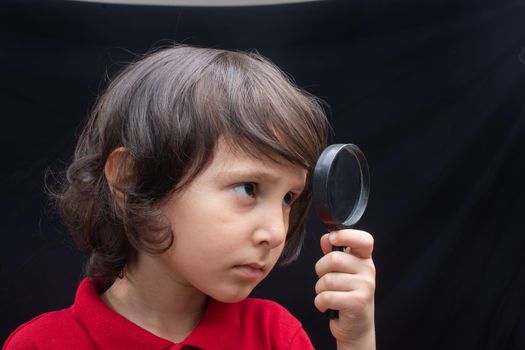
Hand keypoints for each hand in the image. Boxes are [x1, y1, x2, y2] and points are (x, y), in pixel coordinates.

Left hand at [314, 229, 375, 349]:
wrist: (356, 327)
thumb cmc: (346, 295)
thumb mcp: (342, 272)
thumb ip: (334, 253)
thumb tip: (326, 237)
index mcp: (364, 259)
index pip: (364, 239)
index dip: (346, 235)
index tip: (332, 238)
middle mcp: (368, 270)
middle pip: (333, 259)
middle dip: (320, 270)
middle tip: (325, 280)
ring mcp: (365, 286)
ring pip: (327, 280)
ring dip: (320, 290)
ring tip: (329, 295)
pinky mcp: (357, 303)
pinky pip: (326, 296)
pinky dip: (320, 302)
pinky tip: (327, 306)